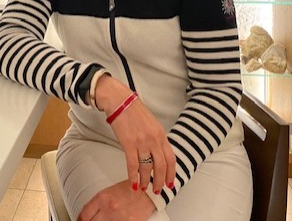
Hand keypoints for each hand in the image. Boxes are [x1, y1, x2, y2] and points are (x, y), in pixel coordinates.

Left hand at [77, 179, 155, 220]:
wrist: (147, 192)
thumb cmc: (129, 190)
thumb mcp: (110, 192)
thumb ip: (98, 203)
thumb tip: (88, 214)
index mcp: (102, 198)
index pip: (84, 215)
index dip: (81, 220)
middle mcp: (109, 208)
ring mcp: (119, 217)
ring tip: (107, 219)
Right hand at [95, 76, 175, 194]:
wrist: (120, 101)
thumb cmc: (134, 111)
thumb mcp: (152, 124)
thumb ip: (156, 138)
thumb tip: (158, 154)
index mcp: (161, 135)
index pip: (171, 158)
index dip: (171, 173)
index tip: (169, 183)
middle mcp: (154, 139)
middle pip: (161, 166)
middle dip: (159, 181)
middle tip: (157, 189)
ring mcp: (142, 142)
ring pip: (146, 167)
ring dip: (145, 180)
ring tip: (144, 188)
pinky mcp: (129, 143)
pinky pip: (133, 164)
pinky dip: (133, 176)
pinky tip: (133, 183)